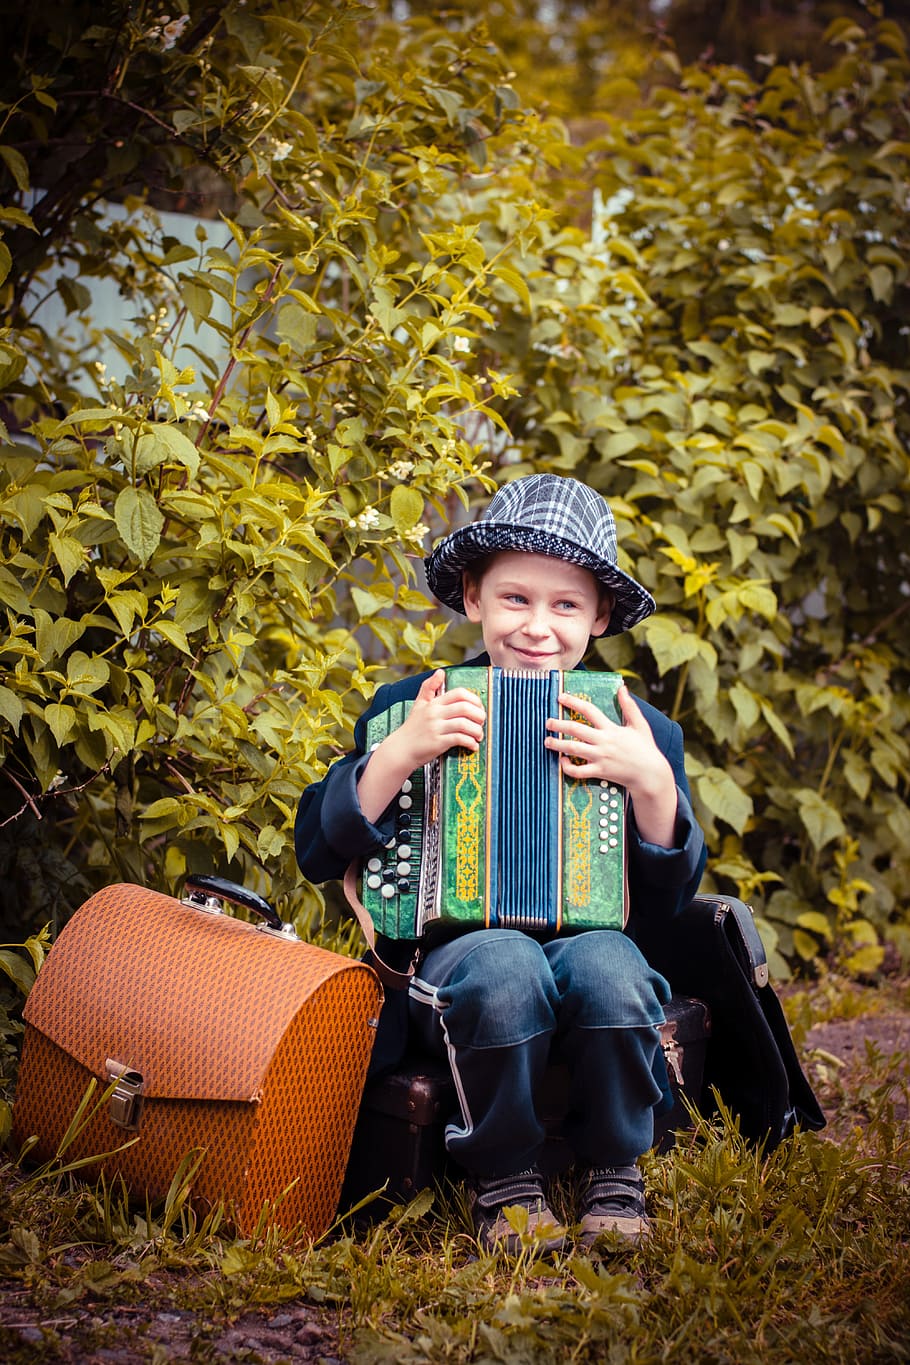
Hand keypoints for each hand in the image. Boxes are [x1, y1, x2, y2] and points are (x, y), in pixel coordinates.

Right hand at [395, 669, 485, 768]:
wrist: (400, 749)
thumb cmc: (412, 729)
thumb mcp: (419, 704)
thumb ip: (429, 687)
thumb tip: (440, 672)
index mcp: (433, 703)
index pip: (459, 693)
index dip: (474, 699)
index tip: (479, 707)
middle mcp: (435, 713)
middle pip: (464, 708)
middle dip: (479, 715)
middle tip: (482, 721)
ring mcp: (436, 728)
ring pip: (464, 724)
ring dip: (477, 730)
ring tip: (478, 735)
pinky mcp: (437, 743)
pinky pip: (459, 739)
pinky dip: (470, 742)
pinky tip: (472, 745)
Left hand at [545, 684, 677, 846]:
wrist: (650, 774)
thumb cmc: (645, 748)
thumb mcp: (640, 724)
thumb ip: (629, 706)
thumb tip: (622, 688)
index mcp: (612, 728)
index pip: (589, 710)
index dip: (573, 702)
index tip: (560, 697)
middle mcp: (603, 742)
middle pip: (575, 730)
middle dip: (559, 724)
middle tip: (548, 722)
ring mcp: (600, 757)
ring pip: (573, 749)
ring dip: (557, 744)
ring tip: (547, 741)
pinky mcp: (599, 772)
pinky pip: (578, 771)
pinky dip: (568, 767)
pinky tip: (562, 761)